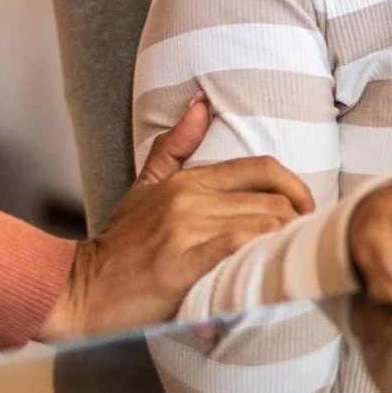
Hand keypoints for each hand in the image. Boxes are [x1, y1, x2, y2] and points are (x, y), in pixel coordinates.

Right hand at [37, 99, 313, 340]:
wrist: (83, 289)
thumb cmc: (120, 244)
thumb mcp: (146, 186)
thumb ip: (175, 146)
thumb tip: (200, 103)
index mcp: (187, 180)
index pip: (260, 168)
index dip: (294, 186)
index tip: (306, 208)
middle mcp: (190, 198)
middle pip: (269, 197)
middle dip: (298, 217)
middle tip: (307, 236)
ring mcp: (186, 228)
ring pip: (262, 221)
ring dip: (288, 238)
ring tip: (295, 253)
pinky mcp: (183, 262)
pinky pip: (238, 246)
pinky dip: (263, 252)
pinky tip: (272, 264)